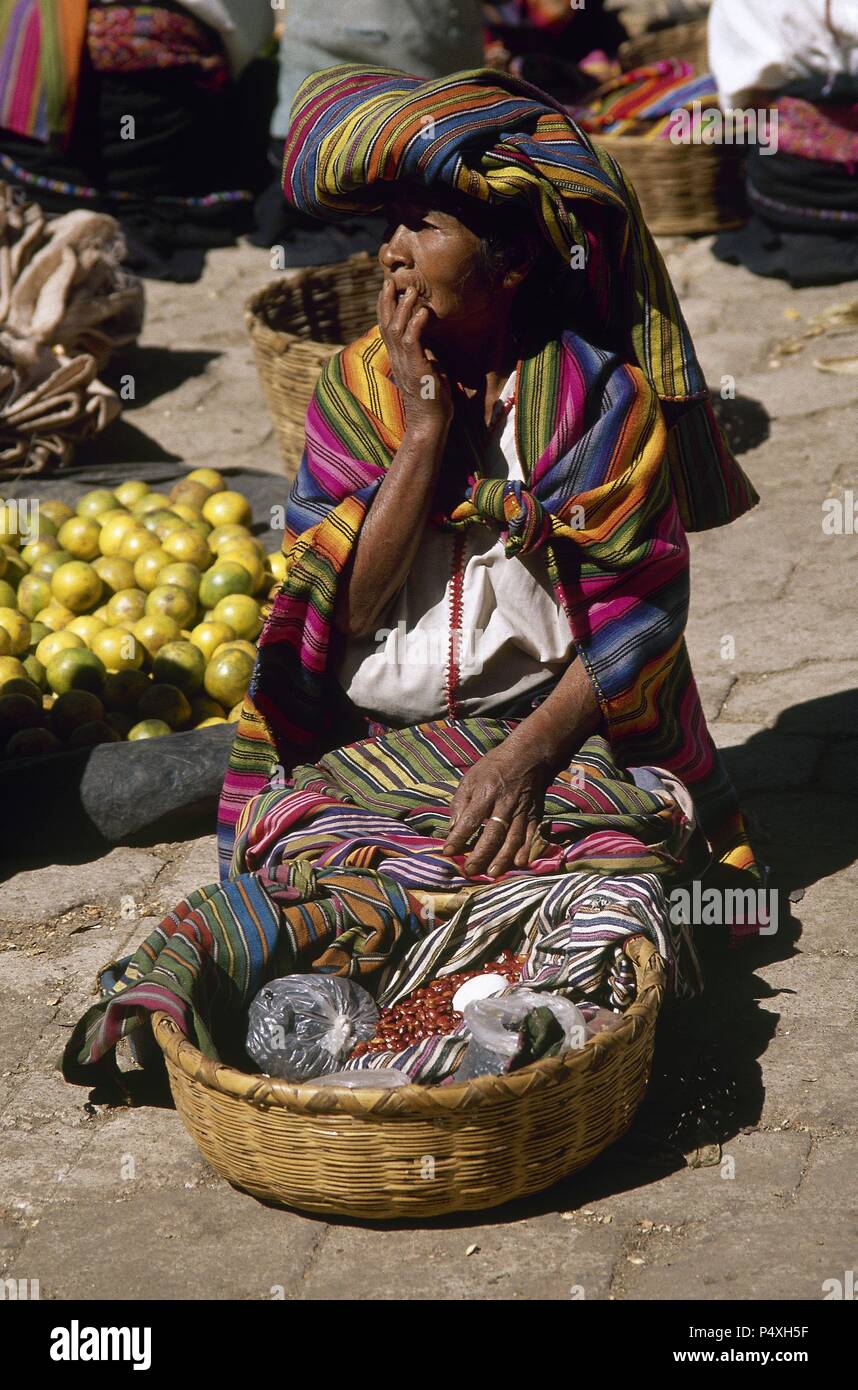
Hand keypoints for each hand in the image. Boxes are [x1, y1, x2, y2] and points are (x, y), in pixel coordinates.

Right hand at [377, 280, 452, 432]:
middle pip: (385, 323)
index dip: (386, 307)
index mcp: (398, 358)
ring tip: (410, 290)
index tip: (388, 289)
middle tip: (390, 280)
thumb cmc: (431, 400)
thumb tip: (431, 349)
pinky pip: (412, 342)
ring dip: (403, 308)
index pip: (387, 327)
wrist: (430, 422)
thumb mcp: (426, 372)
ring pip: (396, 329)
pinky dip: (416, 325)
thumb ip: (424, 358)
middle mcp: (397, 358)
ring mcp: (404, 363)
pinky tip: (422, 312)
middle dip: (387, 301)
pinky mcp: (415, 369)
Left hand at [442, 741, 551, 878]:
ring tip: (492, 873)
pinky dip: (526, 850)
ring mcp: (521, 810)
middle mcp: (504, 803)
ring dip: (502, 858)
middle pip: (493, 834)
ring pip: (513, 838)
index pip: (470, 820)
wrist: (529, 756)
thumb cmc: (494, 767)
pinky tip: (519, 863)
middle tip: (469, 871)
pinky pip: (530, 836)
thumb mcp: (470, 778)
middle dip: (480, 854)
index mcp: (486, 793)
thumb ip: (460, 803)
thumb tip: (451, 828)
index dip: (458, 838)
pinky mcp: (534, 815)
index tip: (448, 852)